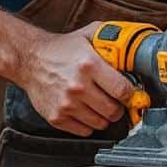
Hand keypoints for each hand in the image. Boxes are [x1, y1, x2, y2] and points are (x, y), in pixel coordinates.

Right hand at [19, 22, 132, 136]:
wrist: (29, 60)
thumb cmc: (61, 49)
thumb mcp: (89, 35)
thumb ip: (113, 39)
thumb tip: (137, 47)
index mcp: (89, 65)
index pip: (123, 90)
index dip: (130, 95)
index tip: (130, 94)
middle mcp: (78, 86)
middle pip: (113, 111)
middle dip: (119, 107)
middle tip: (115, 101)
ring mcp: (66, 104)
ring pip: (100, 123)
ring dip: (104, 117)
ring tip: (99, 105)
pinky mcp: (56, 117)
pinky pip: (84, 131)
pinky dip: (89, 124)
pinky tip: (86, 111)